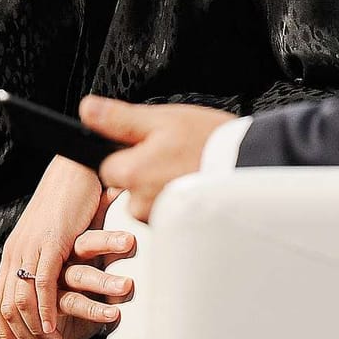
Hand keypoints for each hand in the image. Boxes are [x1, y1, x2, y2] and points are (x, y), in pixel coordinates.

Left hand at [0, 156, 102, 338]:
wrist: (74, 172)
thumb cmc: (69, 203)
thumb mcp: (51, 238)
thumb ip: (45, 260)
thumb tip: (49, 283)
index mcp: (13, 252)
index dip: (3, 328)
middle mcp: (15, 252)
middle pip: (5, 304)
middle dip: (14, 335)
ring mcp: (30, 248)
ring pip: (21, 299)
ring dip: (31, 328)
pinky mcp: (50, 243)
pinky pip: (43, 285)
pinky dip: (46, 311)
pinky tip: (52, 328)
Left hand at [82, 96, 235, 222]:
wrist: (251, 164)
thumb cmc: (208, 140)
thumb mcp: (161, 119)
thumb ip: (119, 119)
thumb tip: (87, 111)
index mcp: (131, 174)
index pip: (108, 167)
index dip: (127, 154)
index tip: (150, 146)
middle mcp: (141, 203)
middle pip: (129, 187)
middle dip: (145, 172)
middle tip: (175, 155)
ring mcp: (161, 219)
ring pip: (149, 201)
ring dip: (162, 187)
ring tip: (189, 168)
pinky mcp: (180, 227)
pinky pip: (168, 213)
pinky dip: (179, 200)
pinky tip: (196, 184)